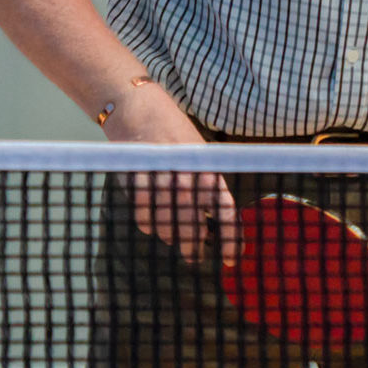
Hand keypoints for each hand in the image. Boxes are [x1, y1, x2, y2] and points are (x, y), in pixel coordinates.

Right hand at [101, 78, 240, 266]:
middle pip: (192, 222)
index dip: (229, 237)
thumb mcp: (199, 155)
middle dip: (193, 244)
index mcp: (207, 168)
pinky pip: (143, 212)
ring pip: (166, 220)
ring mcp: (160, 175)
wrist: (139, 108)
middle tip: (194, 257)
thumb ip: (206, 185)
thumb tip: (211, 224)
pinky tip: (151, 222)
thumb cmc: (174, 134)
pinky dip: (147, 221)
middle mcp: (186, 173)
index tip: (231, 259)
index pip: (224, 210)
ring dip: (169, 234)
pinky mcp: (137, 176)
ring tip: (171, 237)